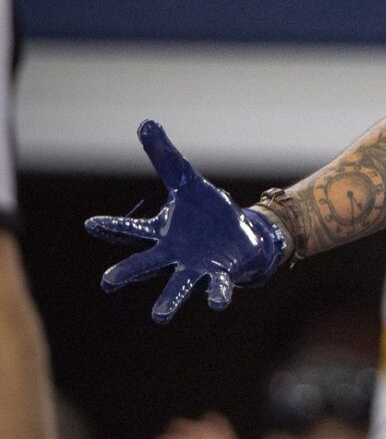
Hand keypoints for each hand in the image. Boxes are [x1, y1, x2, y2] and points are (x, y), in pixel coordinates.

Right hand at [85, 120, 286, 322]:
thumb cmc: (209, 213)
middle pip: (147, 264)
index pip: (134, 230)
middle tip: (108, 282)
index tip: (91, 224)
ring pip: (179, 285)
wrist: (241, 236)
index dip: (113, 227)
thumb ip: (166, 157)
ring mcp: (196, 266)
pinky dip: (216, 295)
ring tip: (158, 316)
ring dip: (169, 300)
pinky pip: (217, 287)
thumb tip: (145, 123)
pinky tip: (215, 304)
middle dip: (128, 273)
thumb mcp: (188, 181)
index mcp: (162, 233)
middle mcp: (174, 253)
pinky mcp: (221, 273)